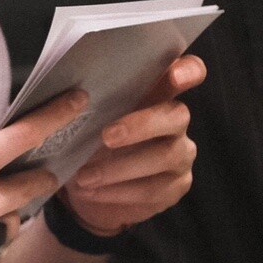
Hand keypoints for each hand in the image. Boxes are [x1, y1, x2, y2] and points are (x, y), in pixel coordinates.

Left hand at [59, 54, 203, 234]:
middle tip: (106, 136)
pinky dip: (118, 192)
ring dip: (119, 167)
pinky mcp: (176, 186)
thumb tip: (73, 94)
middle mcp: (176, 121)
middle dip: (141, 125)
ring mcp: (181, 154)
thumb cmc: (90, 139)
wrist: (89, 187)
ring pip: (164, 156)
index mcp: (158, 93)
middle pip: (177, 115)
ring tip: (84, 176)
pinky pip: (153, 189)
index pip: (190, 72)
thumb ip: (93, 101)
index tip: (176, 75)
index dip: (188, 71)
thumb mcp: (88, 118)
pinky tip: (92, 191)